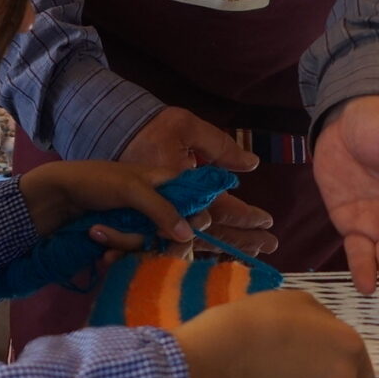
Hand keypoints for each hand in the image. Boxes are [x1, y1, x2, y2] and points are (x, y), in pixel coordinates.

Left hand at [17, 161, 199, 248]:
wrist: (56, 196)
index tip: (178, 233)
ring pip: (151, 246)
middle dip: (153, 240)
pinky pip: (132, 254)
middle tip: (143, 242)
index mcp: (166, 184)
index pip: (196, 206)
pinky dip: (117, 253)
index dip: (192, 222)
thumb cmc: (95, 181)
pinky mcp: (124, 239)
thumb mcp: (131, 189)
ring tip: (101, 235)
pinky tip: (102, 252)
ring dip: (125, 245)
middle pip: (174, 234)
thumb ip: (162, 208)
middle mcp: (158, 205)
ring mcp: (140, 224)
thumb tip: (189, 234)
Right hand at [119, 106, 276, 254]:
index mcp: (182, 182)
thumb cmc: (151, 129)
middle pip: (212, 229)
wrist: (107, 144)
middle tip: (271, 244)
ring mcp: (157, 219)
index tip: (267, 221)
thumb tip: (250, 164)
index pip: (219, 205)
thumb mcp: (185, 126)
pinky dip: (203, 249)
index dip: (245, 216)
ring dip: (228, 246)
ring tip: (254, 251)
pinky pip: (178, 244)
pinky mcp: (146, 225)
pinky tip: (219, 250)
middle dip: (243, 238)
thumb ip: (219, 146)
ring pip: (198, 241)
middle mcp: (172, 204)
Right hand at [173, 289, 375, 377]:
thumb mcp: (302, 301)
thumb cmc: (265, 316)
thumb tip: (327, 335)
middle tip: (306, 361)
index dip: (352, 366)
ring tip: (281, 367)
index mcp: (350, 348)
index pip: (368, 373)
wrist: (226, 349)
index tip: (333, 358)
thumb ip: (326, 322)